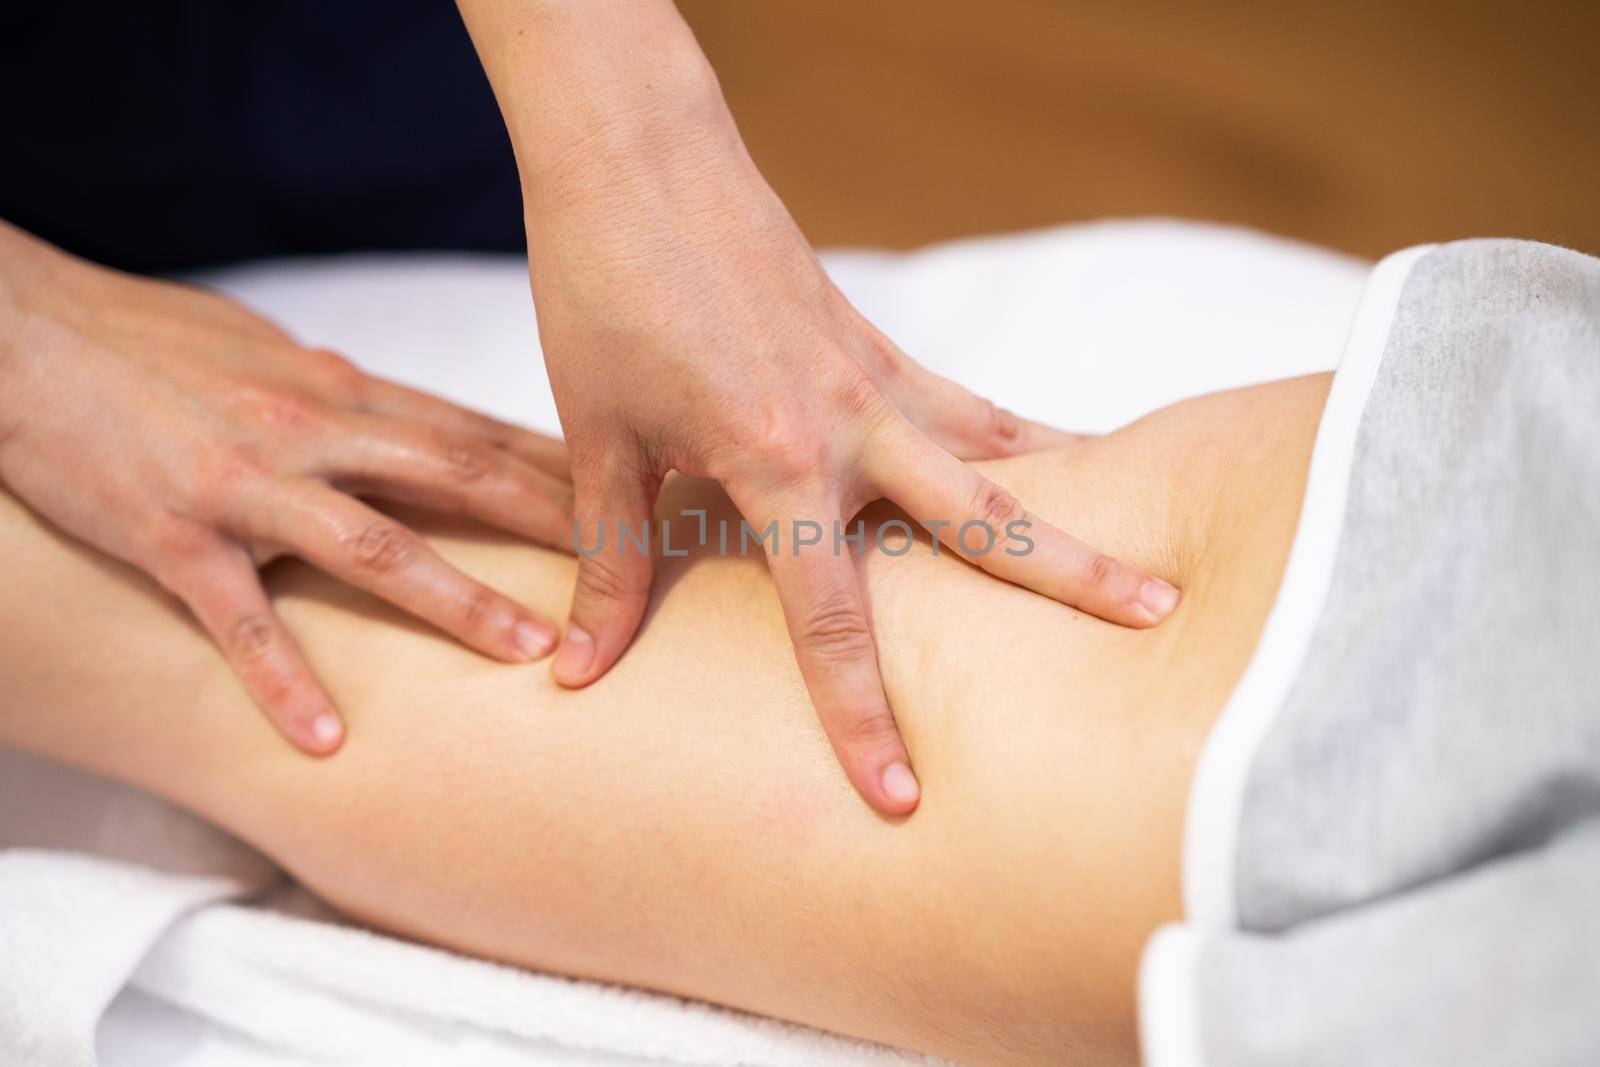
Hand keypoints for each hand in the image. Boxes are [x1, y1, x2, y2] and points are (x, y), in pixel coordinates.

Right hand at [0, 221, 573, 752]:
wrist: (21, 329)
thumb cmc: (149, 340)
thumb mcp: (270, 353)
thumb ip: (346, 394)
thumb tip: (412, 421)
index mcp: (339, 389)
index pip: (472, 430)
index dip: (558, 466)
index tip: (629, 496)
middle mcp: (310, 432)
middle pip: (458, 476)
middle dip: (552, 524)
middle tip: (632, 568)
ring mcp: (246, 485)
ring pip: (374, 546)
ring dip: (457, 601)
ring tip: (531, 654)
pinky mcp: (172, 535)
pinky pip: (238, 619)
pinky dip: (283, 680)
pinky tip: (325, 740)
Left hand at [485, 7, 1181, 815]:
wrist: (637, 154)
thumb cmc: (606, 289)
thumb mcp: (599, 435)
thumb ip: (609, 558)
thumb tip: (579, 670)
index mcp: (776, 459)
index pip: (832, 618)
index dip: (861, 716)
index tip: (896, 797)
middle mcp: (853, 424)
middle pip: (985, 523)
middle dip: (1071, 579)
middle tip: (1159, 623)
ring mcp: (880, 378)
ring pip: (1002, 457)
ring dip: (1074, 508)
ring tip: (1144, 556)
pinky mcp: (880, 343)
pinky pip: (972, 408)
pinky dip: (1021, 443)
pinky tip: (1051, 465)